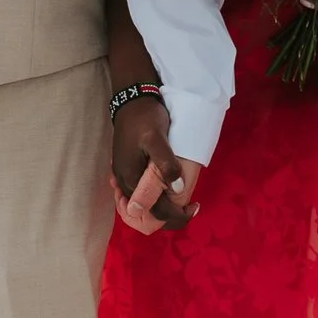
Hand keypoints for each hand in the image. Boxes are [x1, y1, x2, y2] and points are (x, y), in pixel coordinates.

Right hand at [114, 97, 202, 229]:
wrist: (131, 101)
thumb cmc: (145, 119)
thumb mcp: (157, 138)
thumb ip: (165, 164)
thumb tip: (178, 189)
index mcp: (132, 180)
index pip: (155, 212)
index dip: (177, 216)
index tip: (194, 207)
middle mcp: (124, 184)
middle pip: (147, 214)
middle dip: (170, 215)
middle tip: (191, 205)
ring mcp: (123, 179)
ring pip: (143, 207)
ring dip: (163, 208)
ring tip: (182, 200)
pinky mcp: (127, 171)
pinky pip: (139, 195)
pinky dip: (155, 199)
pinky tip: (169, 191)